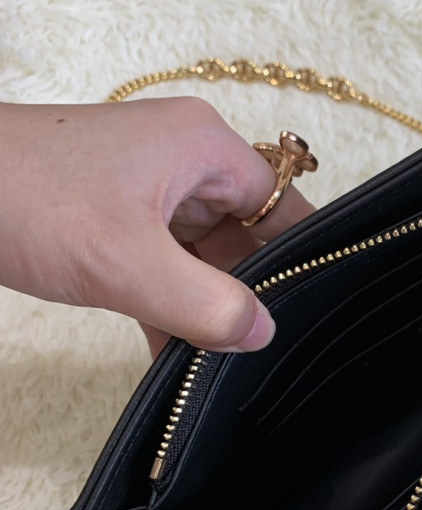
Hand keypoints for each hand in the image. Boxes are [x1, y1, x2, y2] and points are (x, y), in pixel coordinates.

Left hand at [0, 98, 313, 354]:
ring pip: (205, 259)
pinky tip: (172, 354)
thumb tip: (261, 333)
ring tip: (215, 360)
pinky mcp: (123, 218)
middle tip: (253, 348)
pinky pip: (168, 267)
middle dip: (246, 294)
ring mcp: (153, 191)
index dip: (297, 262)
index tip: (304, 314)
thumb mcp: (126, 262)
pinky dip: (171, 307)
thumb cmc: (21, 196)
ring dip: (205, 307)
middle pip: (246, 238)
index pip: (282, 208)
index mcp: (204, 149)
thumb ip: (205, 304)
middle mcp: (187, 164)